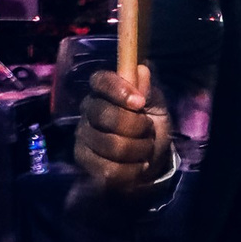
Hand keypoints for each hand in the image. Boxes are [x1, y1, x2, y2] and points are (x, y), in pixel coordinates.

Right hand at [74, 64, 173, 193]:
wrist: (151, 161)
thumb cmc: (151, 127)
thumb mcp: (157, 107)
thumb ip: (150, 91)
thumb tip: (142, 71)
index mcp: (104, 91)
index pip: (101, 81)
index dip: (119, 90)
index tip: (140, 102)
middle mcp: (88, 111)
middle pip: (104, 115)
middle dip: (136, 126)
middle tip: (149, 130)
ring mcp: (83, 138)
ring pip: (110, 145)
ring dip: (138, 149)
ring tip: (146, 149)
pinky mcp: (85, 163)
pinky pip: (109, 169)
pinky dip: (132, 170)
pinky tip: (138, 166)